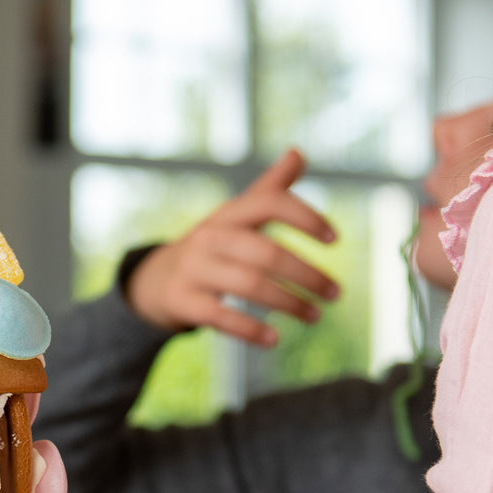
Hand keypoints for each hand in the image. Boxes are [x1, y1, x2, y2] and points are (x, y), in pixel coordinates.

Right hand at [127, 148, 339, 347]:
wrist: (155, 279)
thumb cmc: (212, 246)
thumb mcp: (236, 216)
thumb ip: (270, 188)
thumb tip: (298, 152)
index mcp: (229, 214)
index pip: (270, 203)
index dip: (306, 218)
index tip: (336, 240)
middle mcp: (209, 237)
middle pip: (266, 253)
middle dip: (307, 275)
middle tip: (335, 294)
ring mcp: (193, 269)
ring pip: (249, 286)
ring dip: (289, 304)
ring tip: (315, 317)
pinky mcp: (182, 301)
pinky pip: (221, 317)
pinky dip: (251, 330)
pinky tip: (275, 340)